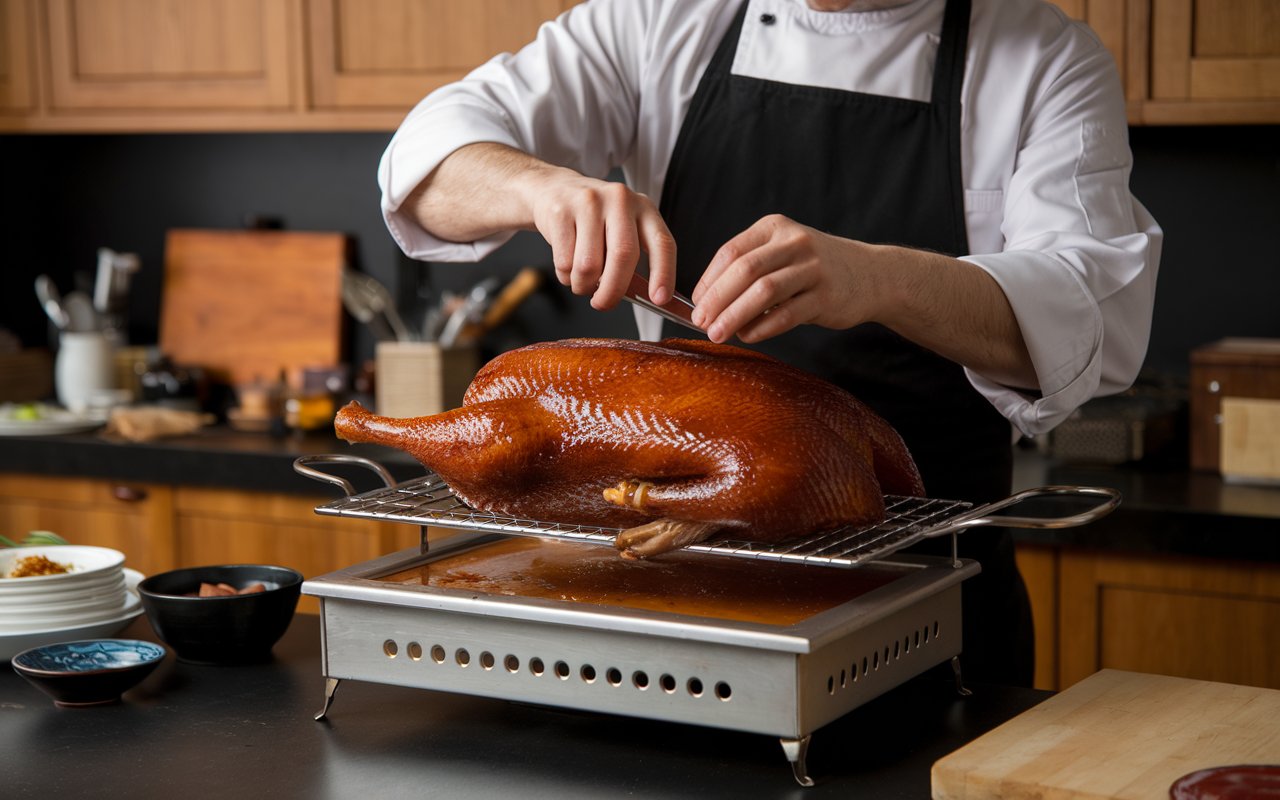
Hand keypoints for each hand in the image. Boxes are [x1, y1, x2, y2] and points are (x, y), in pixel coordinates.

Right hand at [527, 169, 676, 310]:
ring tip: (582, 281)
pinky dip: (565, 276)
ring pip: (589, 265)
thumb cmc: (592, 219)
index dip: (664, 274)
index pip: (662, 243)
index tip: (659, 299)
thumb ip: (632, 258)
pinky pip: (564, 262)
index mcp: (643, 208)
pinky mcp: (561, 212)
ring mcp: (589, 203)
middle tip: (603, 303)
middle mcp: (620, 200)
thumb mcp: (621, 228)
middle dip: (612, 291)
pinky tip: (567, 266)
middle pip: (623, 256)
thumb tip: (640, 297)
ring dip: (583, 285)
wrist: (552, 189)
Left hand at [690, 214, 877, 342]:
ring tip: (717, 334)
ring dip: (735, 315)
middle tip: (700, 322)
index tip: (694, 304)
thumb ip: (749, 270)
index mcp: (775, 228)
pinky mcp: (827, 296)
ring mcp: (813, 268)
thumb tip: (707, 302)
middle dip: (717, 299)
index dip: (708, 280)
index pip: (731, 252)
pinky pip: (787, 314)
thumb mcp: (782, 253)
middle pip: (744, 270)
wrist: (872, 275)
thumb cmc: (815, 269)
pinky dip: (763, 327)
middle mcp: (794, 243)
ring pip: (764, 292)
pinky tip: (748, 336)